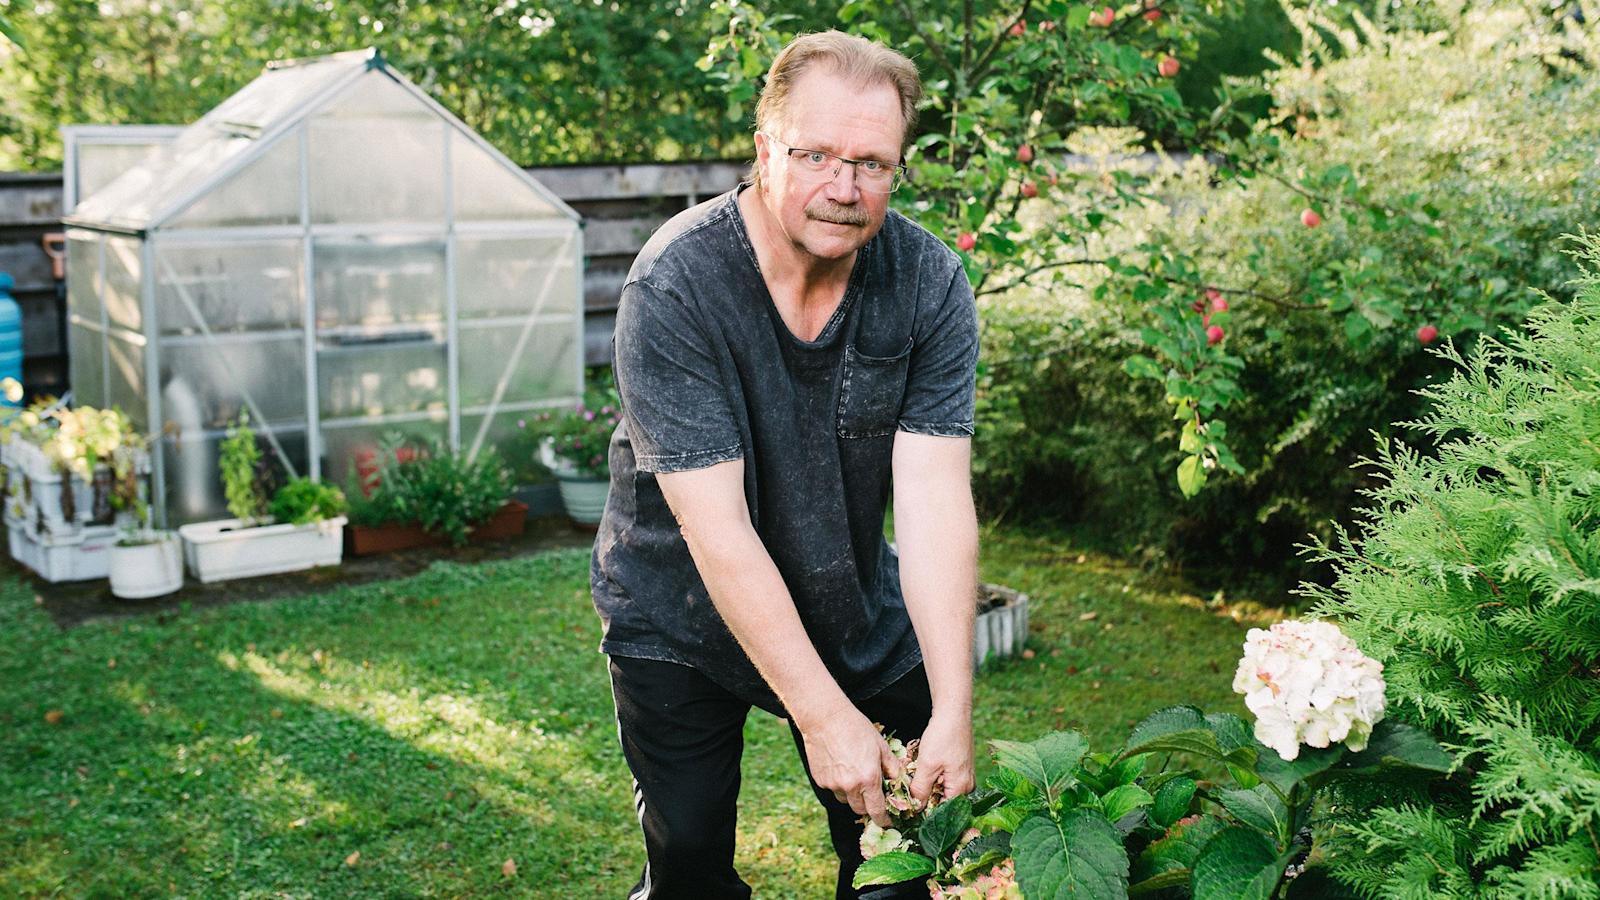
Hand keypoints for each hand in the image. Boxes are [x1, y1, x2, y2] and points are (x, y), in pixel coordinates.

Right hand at [800, 704, 902, 827]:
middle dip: (868, 805)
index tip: (887, 820)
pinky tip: (840, 766)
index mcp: (868, 778)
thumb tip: (899, 782)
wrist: (825, 718)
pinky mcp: (820, 780)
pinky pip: (833, 789)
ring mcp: (833, 784)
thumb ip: (892, 768)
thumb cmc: (855, 728)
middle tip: (871, 792)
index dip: (883, 819)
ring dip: (852, 794)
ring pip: (846, 800)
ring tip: (853, 773)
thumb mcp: (881, 746)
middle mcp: (850, 786)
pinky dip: (839, 784)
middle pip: (860, 810)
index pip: (877, 811)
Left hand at [909, 708, 974, 807]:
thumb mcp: (927, 765)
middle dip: (924, 795)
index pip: (941, 811)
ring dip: (926, 783)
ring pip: (941, 788)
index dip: (923, 810)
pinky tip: (923, 765)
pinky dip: (932, 774)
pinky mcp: (959, 767)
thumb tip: (915, 809)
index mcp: (961, 789)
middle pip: (941, 800)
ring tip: (915, 773)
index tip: (907, 806)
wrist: (953, 713)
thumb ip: (920, 790)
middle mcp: (967, 785)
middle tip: (909, 786)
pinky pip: (944, 778)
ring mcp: (964, 776)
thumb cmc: (943, 736)